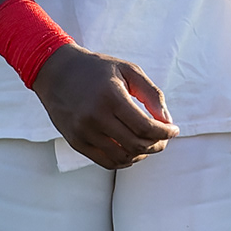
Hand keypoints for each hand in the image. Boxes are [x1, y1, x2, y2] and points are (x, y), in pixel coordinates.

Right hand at [32, 45, 179, 169]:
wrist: (56, 71)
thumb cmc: (97, 69)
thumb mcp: (128, 70)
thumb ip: (151, 93)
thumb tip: (167, 121)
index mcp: (110, 97)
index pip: (146, 127)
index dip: (165, 133)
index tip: (174, 130)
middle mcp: (95, 117)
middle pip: (136, 144)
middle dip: (157, 145)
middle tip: (163, 139)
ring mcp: (83, 132)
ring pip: (122, 157)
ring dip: (141, 154)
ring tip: (147, 144)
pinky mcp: (76, 142)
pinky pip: (106, 162)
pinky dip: (124, 161)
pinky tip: (131, 151)